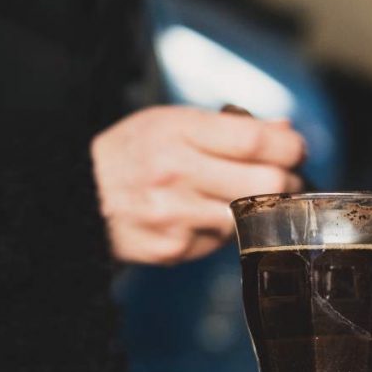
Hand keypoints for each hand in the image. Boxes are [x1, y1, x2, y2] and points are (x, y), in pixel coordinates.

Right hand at [90, 105, 305, 264]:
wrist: (74, 199)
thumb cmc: (129, 154)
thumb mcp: (169, 122)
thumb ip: (227, 126)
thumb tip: (283, 128)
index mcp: (175, 132)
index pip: (255, 139)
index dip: (289, 145)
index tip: (296, 148)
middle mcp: (175, 173)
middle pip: (265, 182)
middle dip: (287, 180)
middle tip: (286, 177)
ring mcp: (175, 216)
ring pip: (250, 216)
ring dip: (258, 208)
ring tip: (242, 195)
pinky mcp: (173, 249)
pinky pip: (221, 242)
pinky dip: (224, 230)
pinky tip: (205, 216)